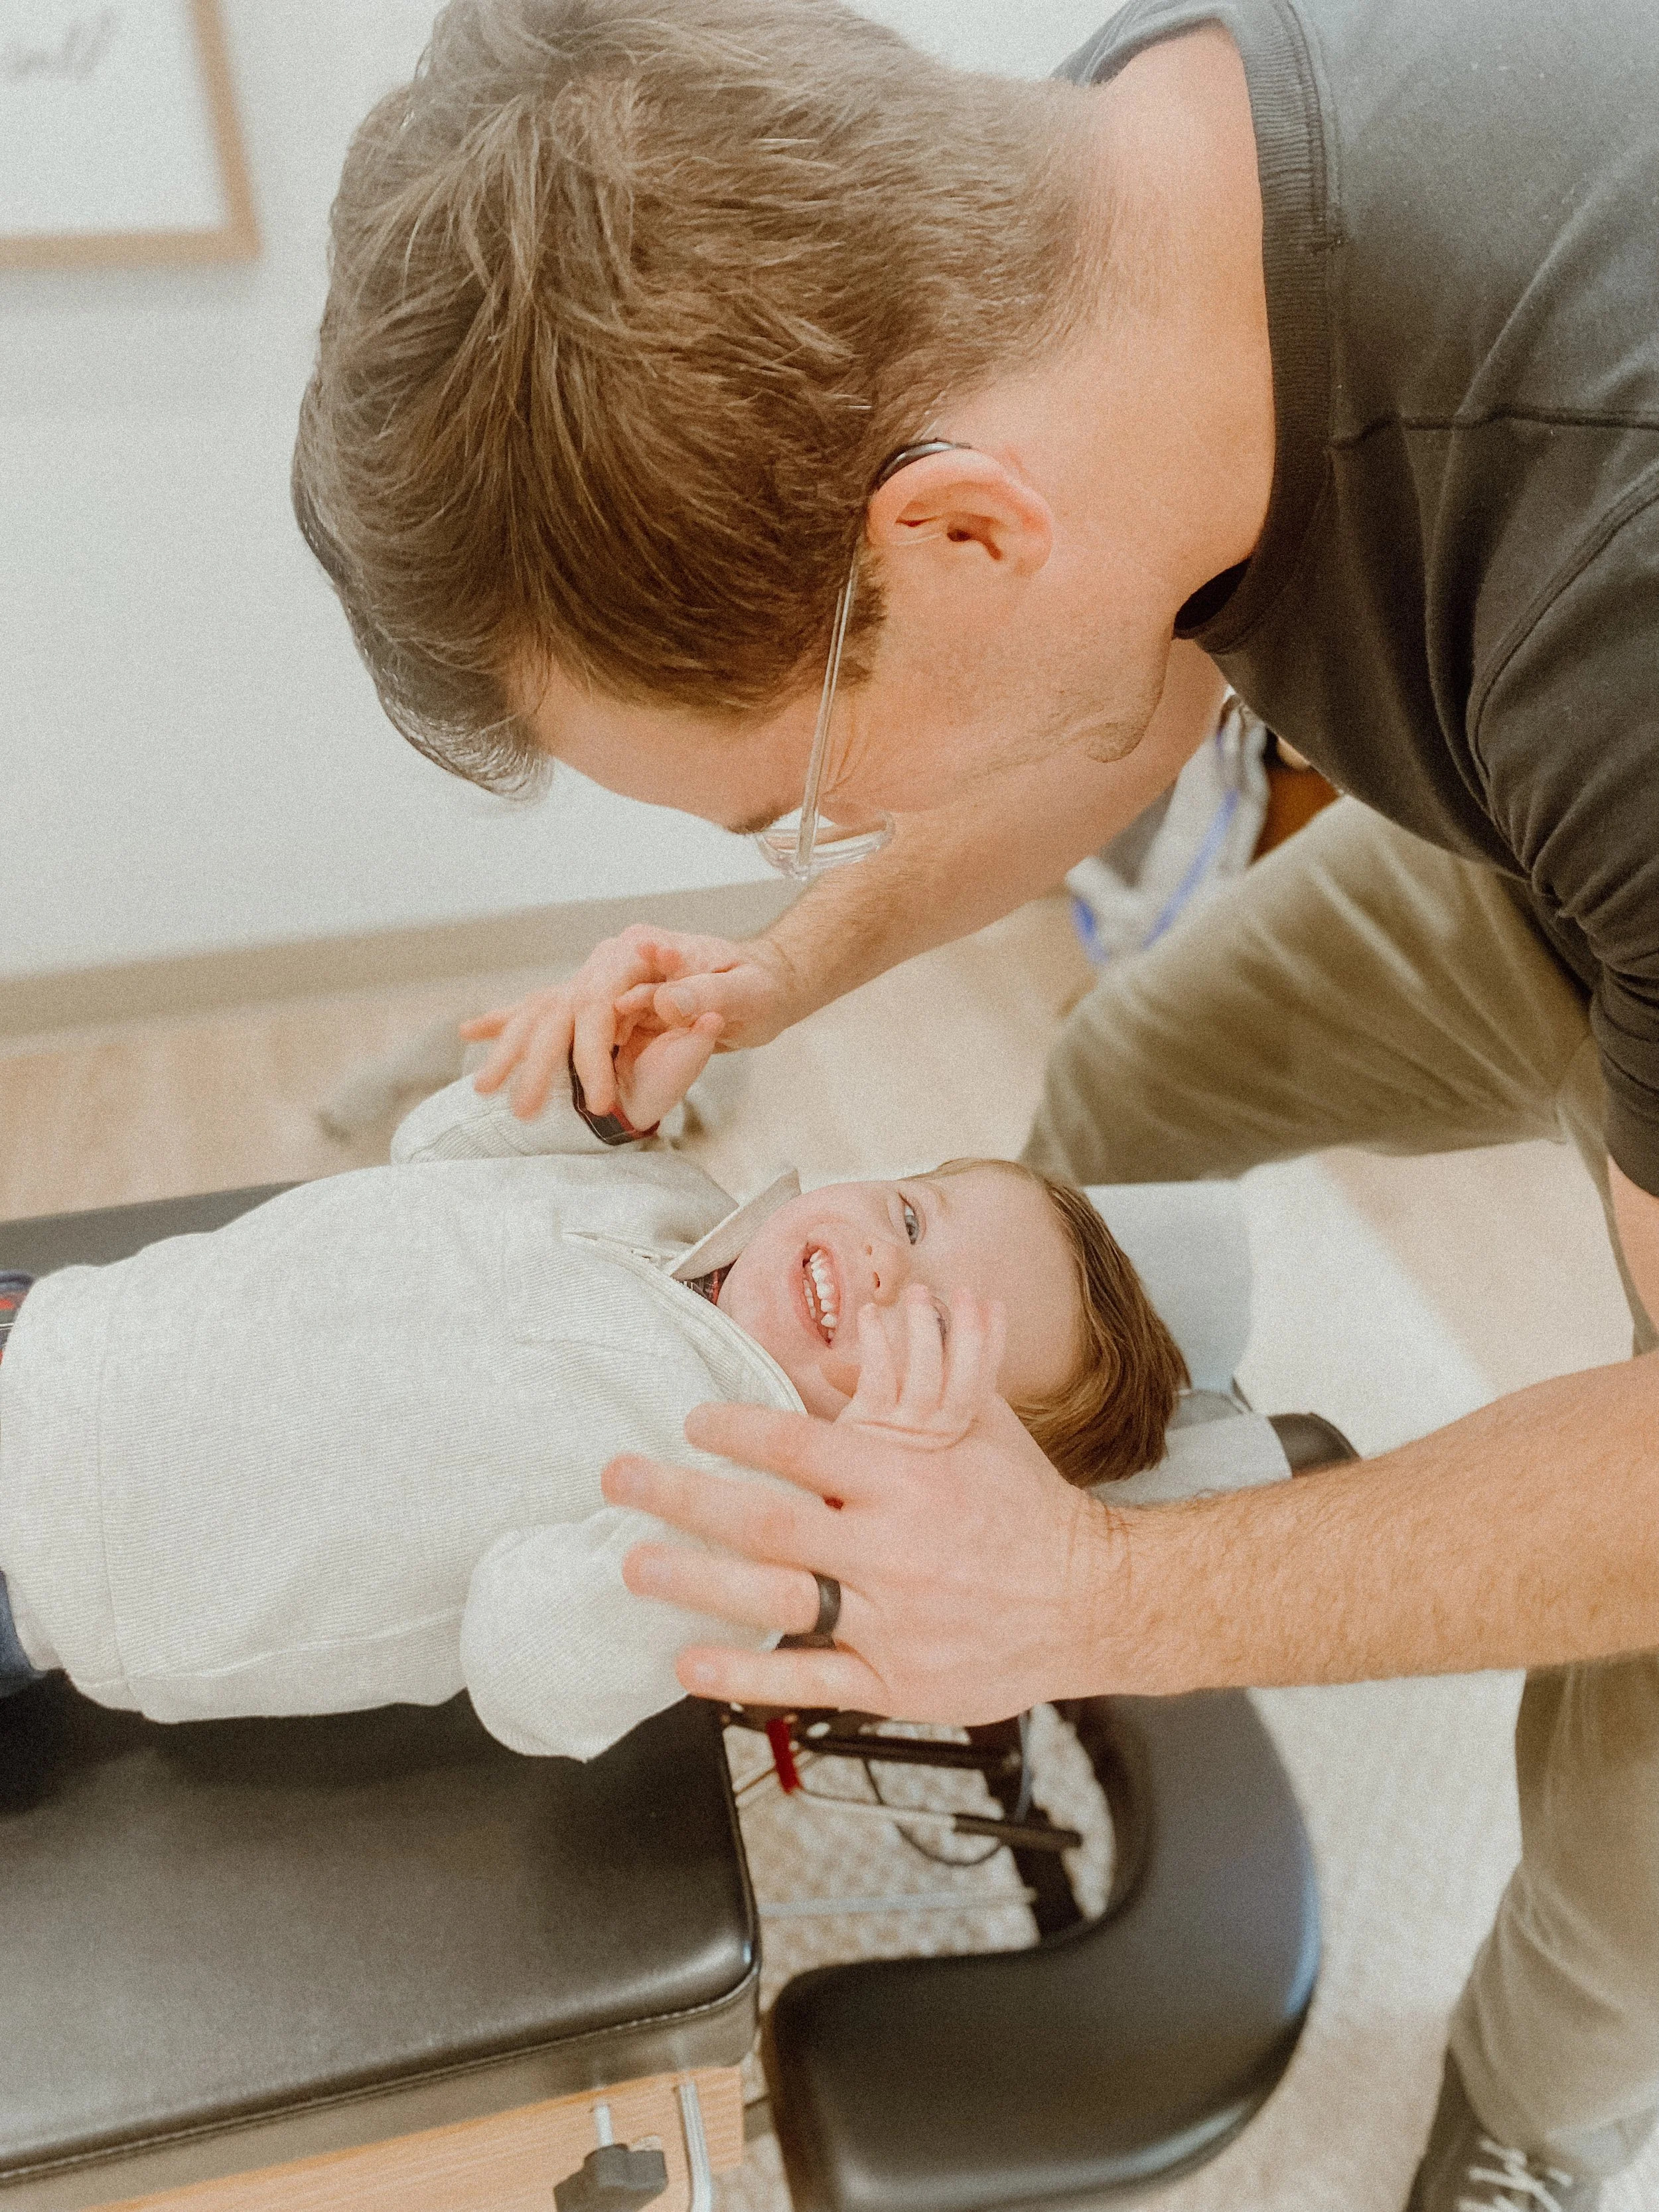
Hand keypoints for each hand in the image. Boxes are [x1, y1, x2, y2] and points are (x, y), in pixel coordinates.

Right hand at [460, 926, 797, 1119]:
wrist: (760, 980)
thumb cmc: (755, 987)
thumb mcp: (745, 992)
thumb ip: (705, 994)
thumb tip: (666, 1001)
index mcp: (641, 951)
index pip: (599, 1001)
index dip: (592, 1050)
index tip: (599, 1096)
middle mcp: (612, 961)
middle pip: (560, 1009)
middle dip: (539, 1062)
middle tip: (524, 1111)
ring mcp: (602, 979)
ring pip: (544, 1014)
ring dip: (512, 1051)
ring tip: (483, 1090)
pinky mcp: (601, 1001)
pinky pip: (547, 1011)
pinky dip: (509, 1023)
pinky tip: (471, 1032)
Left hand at [601, 1392, 1125, 1722]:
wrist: (1092, 1600)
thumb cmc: (1025, 1505)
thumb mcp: (972, 1425)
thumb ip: (901, 1384)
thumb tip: (828, 1350)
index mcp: (911, 1478)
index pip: (802, 1447)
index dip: (736, 1431)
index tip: (691, 1421)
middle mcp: (895, 1549)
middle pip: (767, 1522)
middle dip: (683, 1498)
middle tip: (621, 1480)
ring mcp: (893, 1622)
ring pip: (776, 1601)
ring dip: (696, 1582)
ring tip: (636, 1564)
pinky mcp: (898, 1683)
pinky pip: (809, 1681)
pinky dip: (744, 1677)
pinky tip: (689, 1665)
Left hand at [837, 1288, 1006, 1451]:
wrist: (847, 1517)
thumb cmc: (874, 1465)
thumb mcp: (889, 1424)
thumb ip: (883, 1385)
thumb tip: (845, 1358)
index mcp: (956, 1433)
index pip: (982, 1382)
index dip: (992, 1343)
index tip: (996, 1305)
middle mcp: (938, 1435)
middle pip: (962, 1378)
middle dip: (967, 1332)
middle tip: (965, 1292)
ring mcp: (905, 1432)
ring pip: (924, 1375)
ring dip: (923, 1331)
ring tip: (920, 1292)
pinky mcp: (871, 1426)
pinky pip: (879, 1378)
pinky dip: (877, 1344)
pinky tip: (871, 1316)